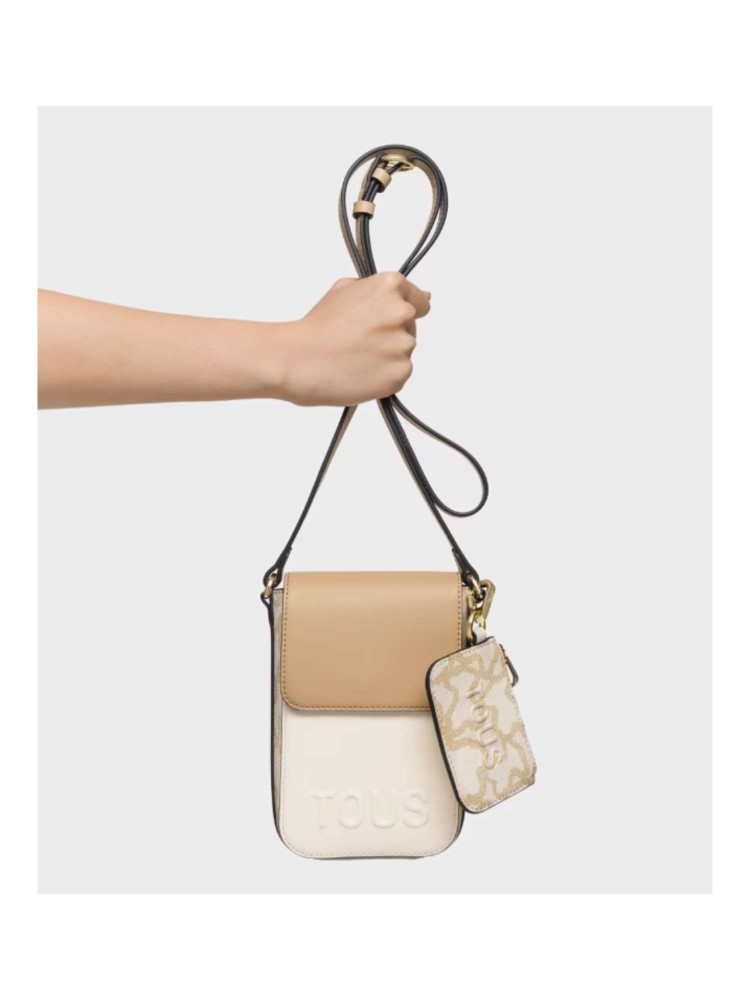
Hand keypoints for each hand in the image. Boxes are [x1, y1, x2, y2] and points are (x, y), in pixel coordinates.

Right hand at [277, 272, 430, 405]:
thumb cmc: (317, 326)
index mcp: (390, 287)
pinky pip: (398, 376)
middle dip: (390, 335)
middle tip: (358, 342)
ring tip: (355, 358)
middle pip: (409, 329)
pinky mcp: (399, 374)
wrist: (298, 359)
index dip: (401, 313)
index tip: (385, 322)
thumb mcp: (344, 289)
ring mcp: (402, 345)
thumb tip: (424, 297)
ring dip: (386, 357)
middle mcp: (401, 313)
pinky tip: (359, 373)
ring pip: (403, 353)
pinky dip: (382, 377)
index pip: (420, 301)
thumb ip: (380, 291)